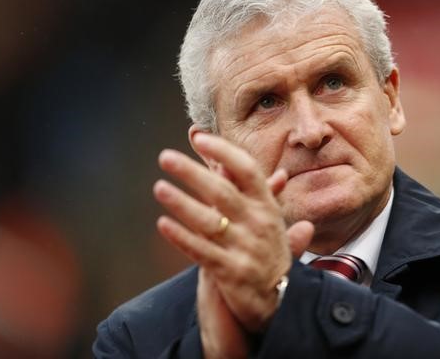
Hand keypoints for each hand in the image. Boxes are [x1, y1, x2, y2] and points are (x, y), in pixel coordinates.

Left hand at [153, 133, 313, 351]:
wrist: (280, 300)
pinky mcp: (231, 273)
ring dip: (182, 204)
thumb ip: (267, 195)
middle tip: (165, 157)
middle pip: (223, 191)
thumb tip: (279, 171)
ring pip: (209, 222)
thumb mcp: (273, 220)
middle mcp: (258, 224)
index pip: (247, 170)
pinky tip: (162, 224)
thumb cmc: (271, 253)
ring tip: (159, 188)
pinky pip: (202, 252)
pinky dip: (181, 238)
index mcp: (267, 206)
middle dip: (192, 172)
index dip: (224, 152)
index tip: (199, 138)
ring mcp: (245, 249)